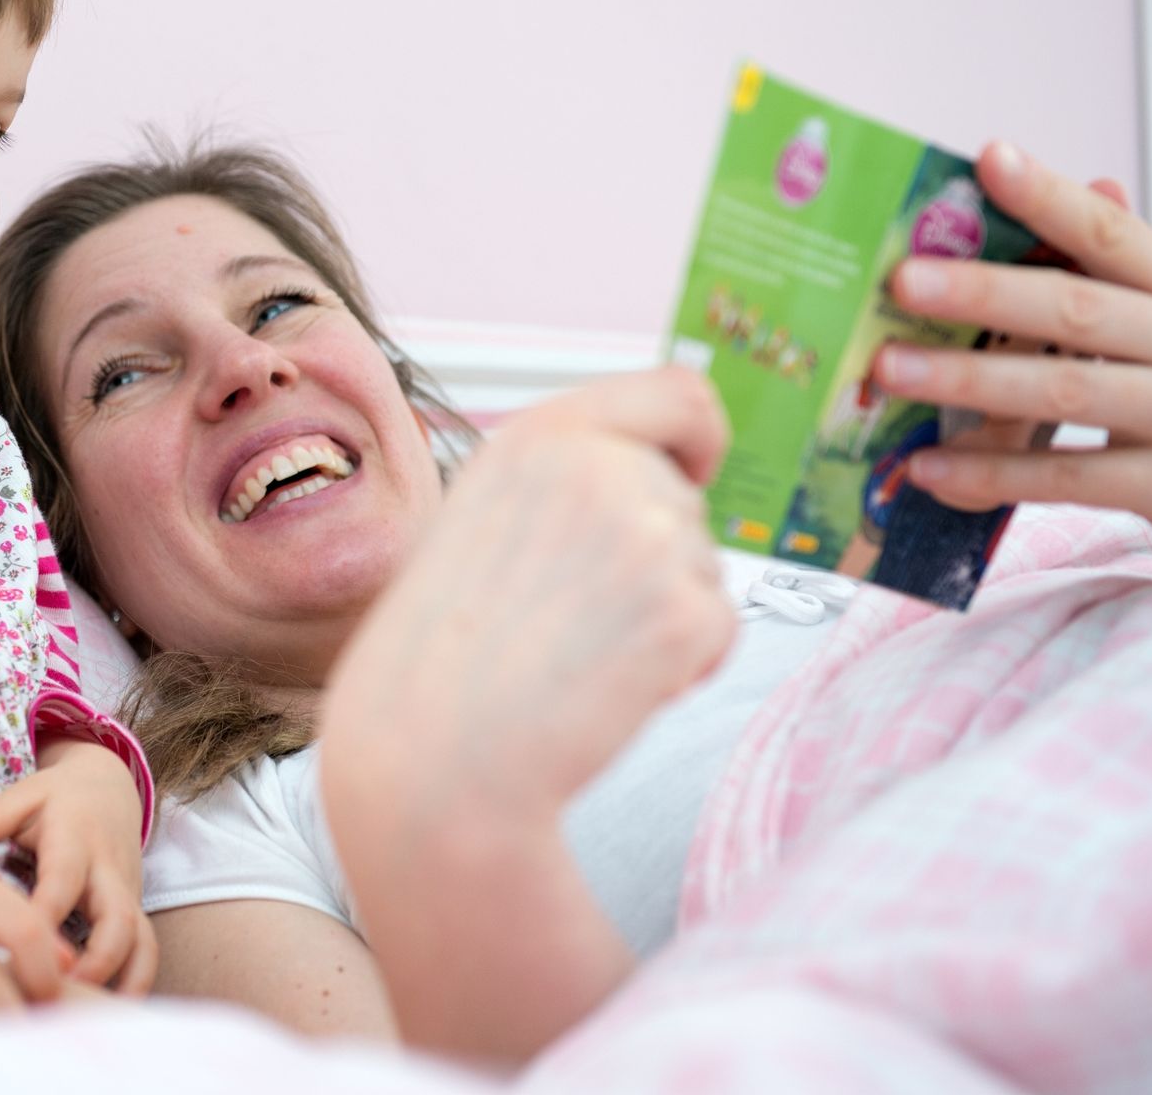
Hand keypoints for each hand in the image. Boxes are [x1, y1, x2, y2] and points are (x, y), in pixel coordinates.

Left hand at [0, 738, 157, 993]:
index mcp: (76, 841)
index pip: (62, 883)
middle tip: (56, 994)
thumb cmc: (58, 798)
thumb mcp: (27, 794)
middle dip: (95, 961)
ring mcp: (127, 895)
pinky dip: (134, 985)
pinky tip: (105, 1016)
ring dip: (122, 982)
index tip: (16, 951)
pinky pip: (144, 953)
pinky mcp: (135, 914)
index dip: (43, 917)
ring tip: (87, 1018)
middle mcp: (109, 872)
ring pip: (141, 942)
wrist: (110, 790)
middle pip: (116, 919)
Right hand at [317, 366, 731, 1061]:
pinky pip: (720, 630)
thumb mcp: (484, 519)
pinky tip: (603, 689)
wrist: (430, 760)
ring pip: (706, 566)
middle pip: (687, 497)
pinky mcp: (681, 610)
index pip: (680, 392)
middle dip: (658, 557)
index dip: (700, 436)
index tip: (695, 470)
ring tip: (575, 654)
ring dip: (665, 614)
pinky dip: (682, 668)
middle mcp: (595, 466)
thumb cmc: (444, 654)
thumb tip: (670, 470)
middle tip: (574, 619)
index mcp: (538, 435)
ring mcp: (643, 534)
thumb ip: (566, 481)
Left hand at [877, 141, 1151, 586]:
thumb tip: (1097, 180)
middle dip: (983, 293)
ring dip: (967, 381)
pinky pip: (1068, 478)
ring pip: (1064, 391)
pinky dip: (992, 473)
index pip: (1113, 235)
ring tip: (887, 371)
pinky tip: (928, 468)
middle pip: (1077, 309)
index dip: (1051, 196)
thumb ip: (1127, 276)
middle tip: (902, 280)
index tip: (989, 158)